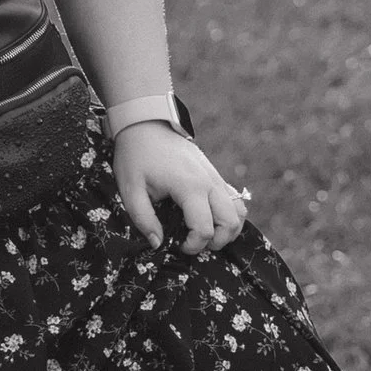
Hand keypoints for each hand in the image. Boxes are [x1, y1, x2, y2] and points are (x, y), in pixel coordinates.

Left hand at [113, 120, 245, 255]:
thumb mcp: (130, 190)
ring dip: (227, 230)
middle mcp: (209, 181)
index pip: (204, 229)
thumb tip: (157, 243)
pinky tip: (211, 220)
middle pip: (230, 223)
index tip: (177, 246)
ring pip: (239, 211)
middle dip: (215, 242)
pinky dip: (230, 215)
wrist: (146, 125)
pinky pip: (235, 199)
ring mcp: (215, 176)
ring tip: (204, 234)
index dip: (193, 246)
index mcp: (190, 186)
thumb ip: (144, 220)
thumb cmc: (136, 157)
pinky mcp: (215, 174)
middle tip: (193, 243)